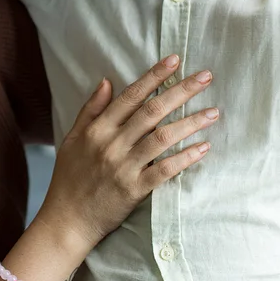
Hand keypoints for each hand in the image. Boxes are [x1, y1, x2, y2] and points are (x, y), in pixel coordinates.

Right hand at [34, 57, 218, 252]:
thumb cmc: (69, 178)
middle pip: (152, 111)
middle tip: (205, 77)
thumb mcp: (73, 139)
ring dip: (190, 123)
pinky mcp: (134, 190)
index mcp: (97, 129)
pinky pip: (164, 170)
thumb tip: (106, 81)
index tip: (175, 60)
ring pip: (162, 138)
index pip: (130, 96)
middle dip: (181, 91)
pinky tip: (203, 148)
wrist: (66, 220)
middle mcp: (111, 144)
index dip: (154, 76)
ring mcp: (123, 167)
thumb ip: (90, 110)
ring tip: (213, 112)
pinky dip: (185, 158)